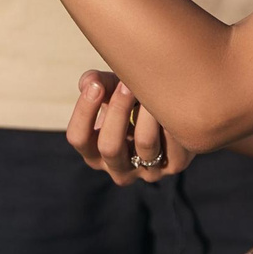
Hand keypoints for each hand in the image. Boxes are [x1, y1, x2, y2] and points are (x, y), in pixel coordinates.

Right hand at [66, 70, 194, 185]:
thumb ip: (97, 83)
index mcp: (95, 152)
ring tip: (153, 87)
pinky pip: (172, 142)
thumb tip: (89, 82)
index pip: (78, 139)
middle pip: (109, 147)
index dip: (83, 112)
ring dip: (147, 111)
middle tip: (127, 84)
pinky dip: (170, 118)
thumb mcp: (111, 90)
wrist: (172, 112)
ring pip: (145, 143)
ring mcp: (146, 171)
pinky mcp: (174, 165)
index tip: (95, 85)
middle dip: (117, 110)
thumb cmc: (132, 100)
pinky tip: (173, 101)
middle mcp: (118, 169)